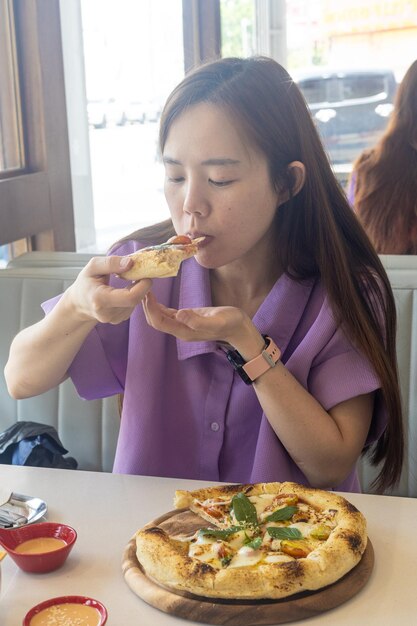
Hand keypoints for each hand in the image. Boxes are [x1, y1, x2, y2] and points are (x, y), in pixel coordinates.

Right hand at [64, 255, 151, 324]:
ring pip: (135, 303)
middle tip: (140, 273)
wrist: (79, 302)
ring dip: (137, 290)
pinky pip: (132, 306)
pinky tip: (124, 290)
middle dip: (142, 286)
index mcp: (99, 299)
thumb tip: (131, 263)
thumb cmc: (86, 282)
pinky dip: (133, 296)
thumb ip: (111, 263)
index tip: (145, 274)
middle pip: (135, 300)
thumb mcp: (93, 267)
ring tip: (128, 280)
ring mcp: (113, 319)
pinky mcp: (118, 320)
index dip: (143, 285)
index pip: (131, 297)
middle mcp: (107, 313)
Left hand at [142, 291, 260, 350]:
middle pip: (156, 321)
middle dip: (146, 306)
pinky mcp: (186, 318)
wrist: (239, 328)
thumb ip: (198, 321)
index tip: (146, 293)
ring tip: (145, 288)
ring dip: (150, 305)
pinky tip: (155, 295)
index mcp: (185, 331)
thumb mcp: (217, 321)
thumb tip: (179, 314)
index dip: (151, 309)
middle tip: (141, 287)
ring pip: (160, 317)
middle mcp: (180, 329)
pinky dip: (159, 305)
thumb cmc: (231, 323)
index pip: (160, 322)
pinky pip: (167, 313)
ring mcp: (182, 325)